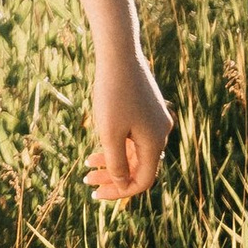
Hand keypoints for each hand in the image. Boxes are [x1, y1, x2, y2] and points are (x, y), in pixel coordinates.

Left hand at [87, 47, 171, 202]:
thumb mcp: (109, 132)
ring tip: (86, 163)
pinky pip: (134, 136)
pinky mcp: (148, 109)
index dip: (119, 191)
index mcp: (155, 143)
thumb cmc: (112, 94)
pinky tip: (97, 144)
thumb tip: (122, 183)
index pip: (142, 181)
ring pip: (135, 151)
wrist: (119, 54)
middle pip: (138, 167)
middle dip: (112, 176)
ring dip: (112, 160)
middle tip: (86, 181)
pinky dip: (117, 144)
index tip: (95, 193)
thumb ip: (116, 162)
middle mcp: (161, 133)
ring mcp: (156, 120)